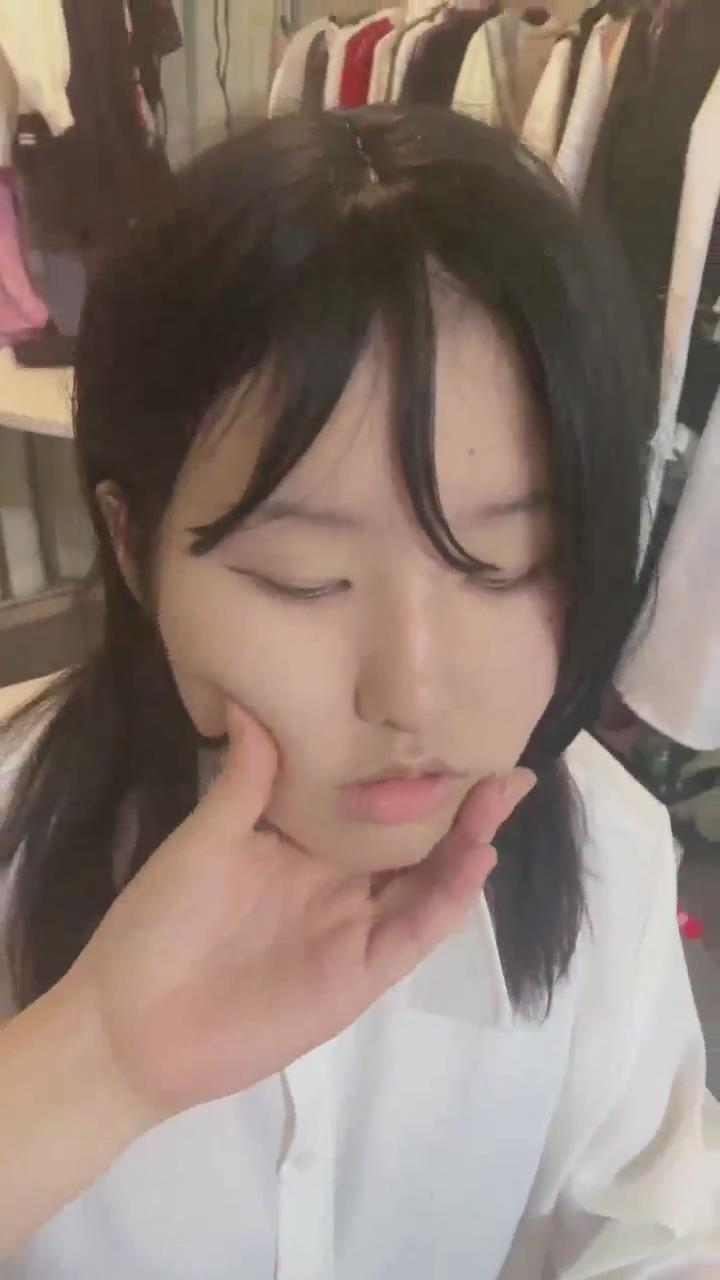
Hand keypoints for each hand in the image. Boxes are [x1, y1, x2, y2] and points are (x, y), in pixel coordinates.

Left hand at [66, 704, 534, 1129]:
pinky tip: (473, 859)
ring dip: (467, 844)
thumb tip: (253, 702)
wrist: (135, 1023)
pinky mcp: (361, 972)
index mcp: (304, 845)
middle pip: (415, 840)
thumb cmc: (161, 921)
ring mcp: (355, 927)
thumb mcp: (204, 841)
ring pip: (427, 881)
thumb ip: (243, 782)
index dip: (411, 772)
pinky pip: (414, 931)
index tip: (451, 728)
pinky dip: (448, 898)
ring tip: (500, 799)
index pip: (372, 802)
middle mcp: (339, 882)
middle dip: (461, 805)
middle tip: (506, 765)